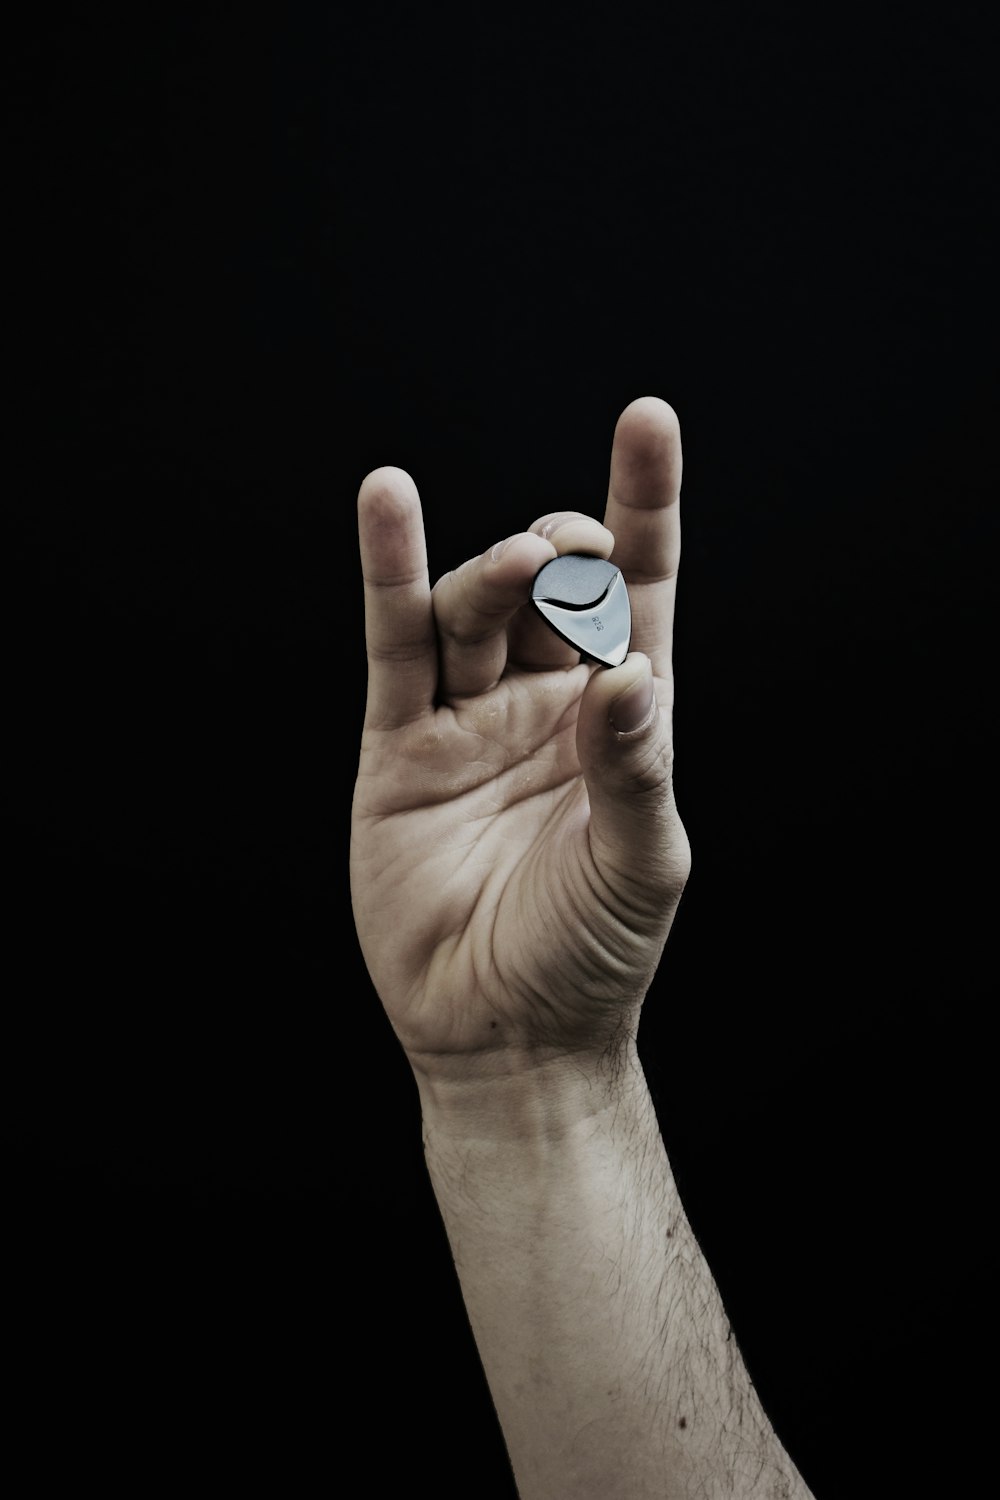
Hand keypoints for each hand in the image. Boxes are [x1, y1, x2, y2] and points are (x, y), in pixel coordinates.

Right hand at [350, 397, 689, 1083]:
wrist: (502, 1035)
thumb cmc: (590, 954)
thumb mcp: (641, 865)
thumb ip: (637, 768)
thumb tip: (632, 671)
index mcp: (620, 719)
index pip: (640, 591)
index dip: (644, 507)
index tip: (647, 420)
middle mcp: (546, 705)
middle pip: (552, 591)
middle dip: (561, 553)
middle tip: (565, 553)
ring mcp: (471, 722)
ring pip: (472, 612)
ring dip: (490, 573)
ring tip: (512, 565)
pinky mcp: (400, 749)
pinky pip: (395, 651)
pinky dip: (388, 577)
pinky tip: (387, 503)